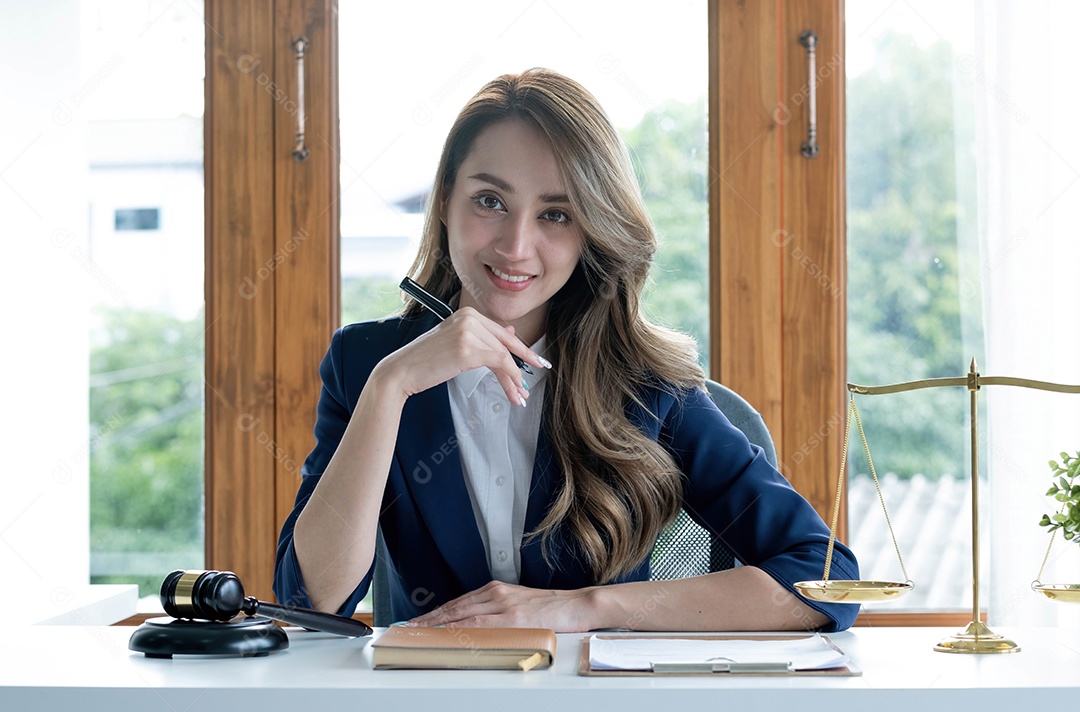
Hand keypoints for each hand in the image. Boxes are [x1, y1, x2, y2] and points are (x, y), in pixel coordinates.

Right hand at [377, 308, 547, 405]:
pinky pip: (500, 363)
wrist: (401, 371)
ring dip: (514, 379)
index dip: (520, 349)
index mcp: (467, 313)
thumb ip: (482, 336)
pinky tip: (513, 391)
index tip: (534, 360)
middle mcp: (469, 318)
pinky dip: (510, 378)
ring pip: (504, 356)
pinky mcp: (468, 350)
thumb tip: (511, 331)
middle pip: (505, 344)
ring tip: (519, 396)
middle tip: (534, 379)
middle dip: (522, 364)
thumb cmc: (425, 360)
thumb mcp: (456, 341)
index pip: (501, 332)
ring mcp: (468, 332)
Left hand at [406, 581, 595, 632]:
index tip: (420, 619)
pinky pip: (481, 624)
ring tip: (420, 630)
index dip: (437, 611)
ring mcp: (504, 605)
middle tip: (409, 626)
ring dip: (439, 623)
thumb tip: (475, 626)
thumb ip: (497, 611)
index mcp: (497, 590)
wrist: (577, 605)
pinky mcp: (514, 618)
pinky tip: (448, 633)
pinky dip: (460, 628)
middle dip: (430, 617)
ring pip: (463, 614)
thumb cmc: (552, 608)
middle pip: (456, 606)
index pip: (460, 602)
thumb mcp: (519, 605)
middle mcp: (497, 594)